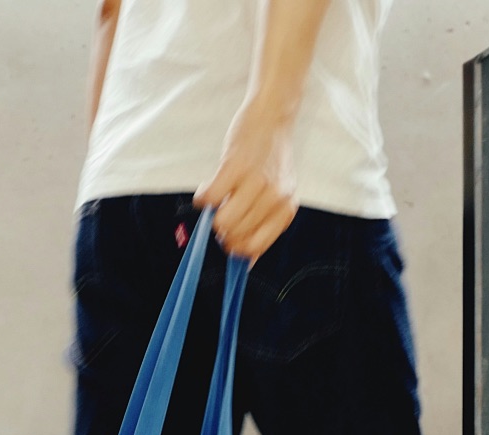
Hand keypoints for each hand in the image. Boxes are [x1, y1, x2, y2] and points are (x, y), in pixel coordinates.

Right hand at [195, 103, 298, 259]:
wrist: (272, 118)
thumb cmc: (272, 158)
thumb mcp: (279, 194)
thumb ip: (265, 225)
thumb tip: (246, 262)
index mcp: (286, 209)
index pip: (255, 247)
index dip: (236, 249)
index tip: (228, 241)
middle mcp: (274, 198)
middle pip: (237, 237)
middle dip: (222, 233)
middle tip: (220, 216)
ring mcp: (255, 183)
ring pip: (223, 222)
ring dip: (212, 217)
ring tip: (215, 203)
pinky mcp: (235, 167)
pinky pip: (210, 198)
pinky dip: (202, 198)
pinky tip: (207, 189)